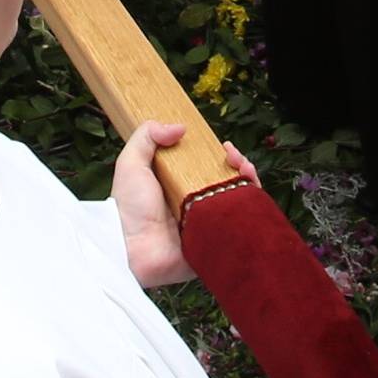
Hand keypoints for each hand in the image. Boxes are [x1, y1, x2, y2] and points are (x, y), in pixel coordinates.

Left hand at [111, 121, 259, 288]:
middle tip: (237, 159)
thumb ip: (147, 136)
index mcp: (179, 184)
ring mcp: (206, 223)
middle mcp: (196, 203)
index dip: (221, 155)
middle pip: (228, 181)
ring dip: (248, 184)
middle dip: (240, 166)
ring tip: (245, 172)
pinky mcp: (213, 243)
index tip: (225, 147)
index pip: (208, 165)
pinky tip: (247, 197)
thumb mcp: (131, 163)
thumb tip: (180, 127)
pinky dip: (249, 211)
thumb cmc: (128, 208)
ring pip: (238, 202)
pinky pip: (239, 228)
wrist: (130, 250)